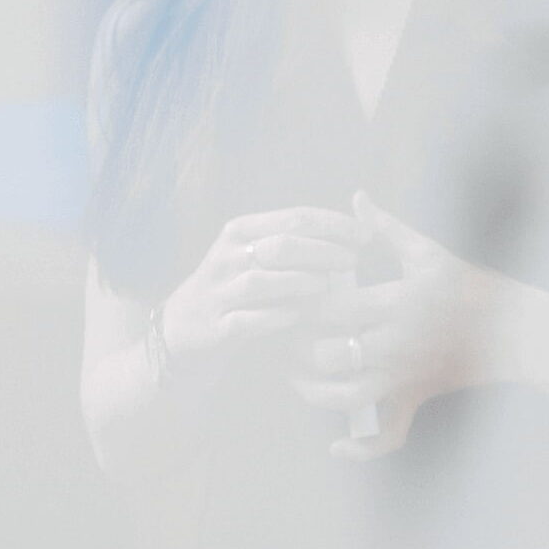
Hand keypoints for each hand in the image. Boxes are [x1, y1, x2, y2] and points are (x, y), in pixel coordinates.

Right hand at [159, 207, 366, 378]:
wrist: (181, 331)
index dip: (335, 224)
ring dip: (301, 282)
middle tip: (353, 261)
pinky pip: (247, 321)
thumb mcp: (255, 255)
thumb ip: (294, 240)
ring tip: (329, 285)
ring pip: (262, 281)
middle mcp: (226, 257)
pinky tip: (299, 315)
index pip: (295, 217)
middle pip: (281, 245)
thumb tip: (354, 227)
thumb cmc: (235, 289)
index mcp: (240, 231)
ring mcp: (217, 293)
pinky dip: (275, 317)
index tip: (367, 235)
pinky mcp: (214, 328)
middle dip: (323, 251)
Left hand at [291, 191, 514, 458]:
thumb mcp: (428, 252)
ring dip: (317, 392)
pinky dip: (361, 447)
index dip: (303, 304)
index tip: (290, 297)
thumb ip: (386, 228)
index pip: (334, 307)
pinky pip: (388, 434)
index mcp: (399, 302)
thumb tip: (356, 198)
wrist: (514, 329)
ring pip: (348, 397)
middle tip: (284, 337)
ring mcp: (407, 375)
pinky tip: (336, 445)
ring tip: (299, 378)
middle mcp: (399, 342)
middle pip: (331, 354)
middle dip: (301, 348)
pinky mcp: (416, 397)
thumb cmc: (468, 284)